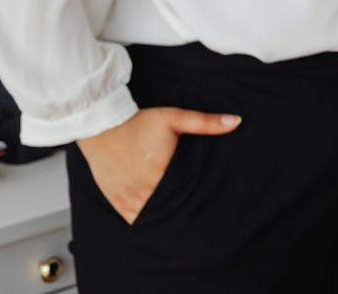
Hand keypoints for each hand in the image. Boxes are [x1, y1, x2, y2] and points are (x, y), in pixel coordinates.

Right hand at [75, 107, 240, 223]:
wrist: (101, 125)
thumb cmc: (139, 121)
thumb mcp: (174, 118)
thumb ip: (205, 122)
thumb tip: (236, 121)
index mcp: (162, 173)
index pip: (184, 196)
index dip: (196, 201)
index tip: (206, 204)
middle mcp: (144, 189)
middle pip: (168, 209)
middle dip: (180, 211)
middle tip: (195, 215)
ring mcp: (127, 196)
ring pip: (149, 216)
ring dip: (161, 216)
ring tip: (176, 218)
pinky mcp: (115, 197)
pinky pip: (130, 217)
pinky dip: (142, 218)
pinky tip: (153, 217)